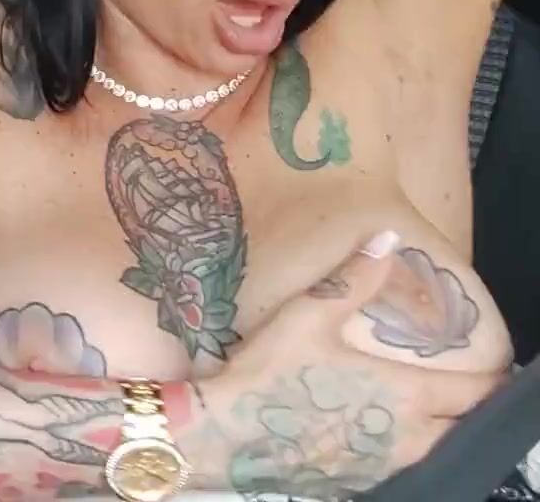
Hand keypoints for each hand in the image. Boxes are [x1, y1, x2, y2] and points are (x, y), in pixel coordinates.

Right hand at [190, 232, 503, 497]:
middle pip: (460, 427)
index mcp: (406, 395)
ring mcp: (381, 466)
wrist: (223, 436)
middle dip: (464, 406)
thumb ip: (355, 279)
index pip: (476, 392)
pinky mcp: (354, 483)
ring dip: (432, 428)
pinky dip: (394, 446)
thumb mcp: (309, 315)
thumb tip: (388, 239)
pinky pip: (393, 465)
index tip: (493, 367)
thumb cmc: (269, 373)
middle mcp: (406, 437)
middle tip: (456, 384)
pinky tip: (369, 430)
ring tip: (416, 405)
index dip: (490, 379)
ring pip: (429, 449)